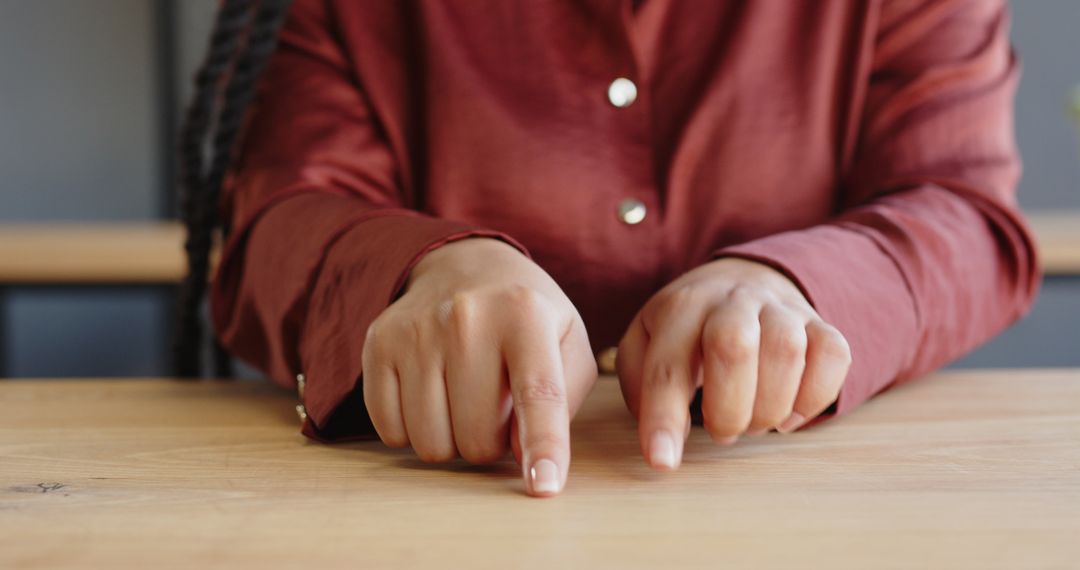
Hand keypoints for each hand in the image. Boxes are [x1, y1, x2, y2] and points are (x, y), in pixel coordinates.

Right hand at [361, 238, 596, 495]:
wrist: (464, 266)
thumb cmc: (526, 320)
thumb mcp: (567, 344)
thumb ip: (561, 402)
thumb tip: (521, 455)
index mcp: (525, 315)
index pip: (537, 394)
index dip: (543, 446)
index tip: (544, 487)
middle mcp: (467, 317)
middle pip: (478, 438)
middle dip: (491, 443)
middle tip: (495, 409)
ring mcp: (417, 330)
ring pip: (431, 443)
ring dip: (452, 439)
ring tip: (464, 400)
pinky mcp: (379, 344)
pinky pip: (390, 431)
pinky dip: (412, 429)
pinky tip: (430, 394)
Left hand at [616, 257, 850, 469]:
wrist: (741, 278)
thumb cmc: (688, 328)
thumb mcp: (646, 343)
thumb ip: (642, 386)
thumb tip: (663, 435)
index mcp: (681, 307)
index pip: (668, 365)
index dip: (664, 417)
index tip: (663, 461)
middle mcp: (731, 299)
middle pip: (733, 346)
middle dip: (727, 409)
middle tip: (722, 432)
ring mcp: (779, 307)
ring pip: (786, 351)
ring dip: (769, 406)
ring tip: (753, 424)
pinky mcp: (818, 322)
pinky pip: (832, 354)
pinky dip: (813, 396)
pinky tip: (788, 414)